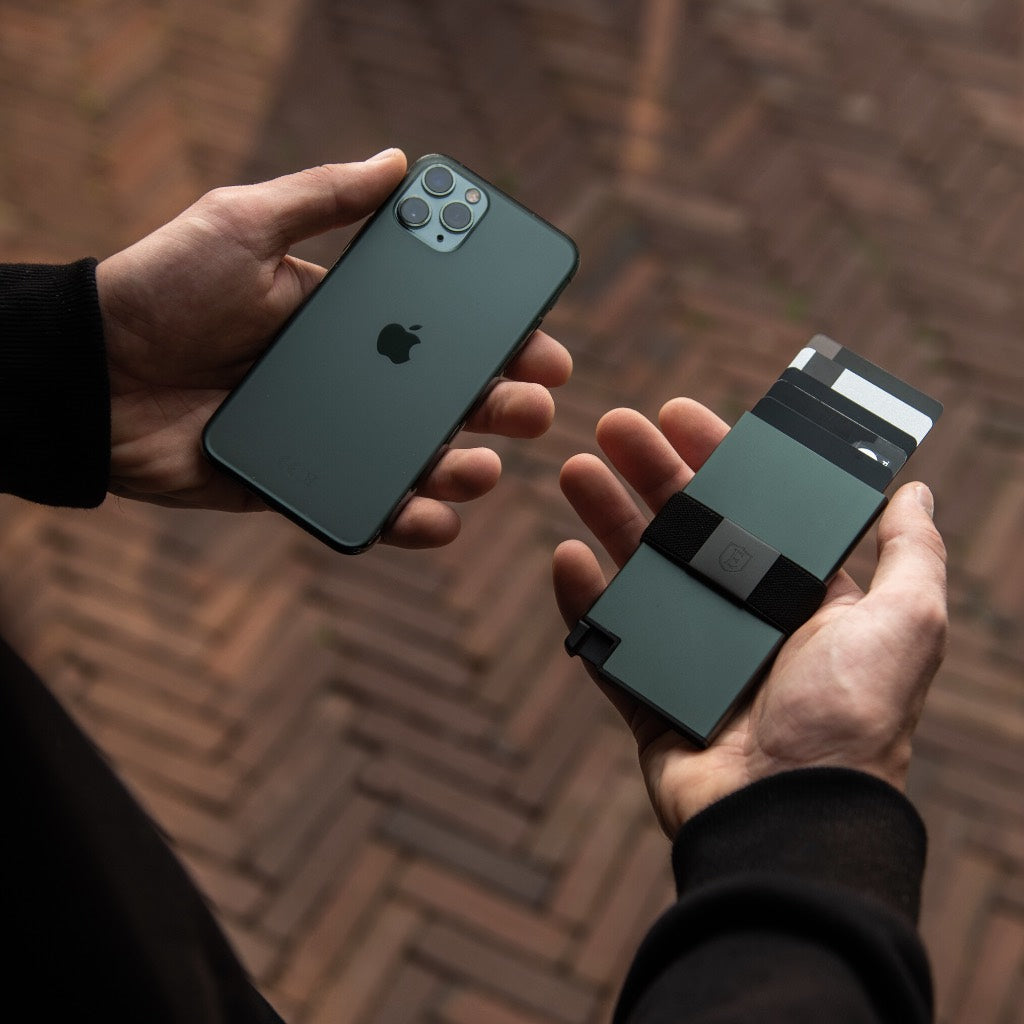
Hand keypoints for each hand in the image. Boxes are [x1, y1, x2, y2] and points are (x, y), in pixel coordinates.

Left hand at [96, 149, 571, 547]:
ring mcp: (334, 437)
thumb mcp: (244, 224)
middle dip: (504, 405)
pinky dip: (410, 521)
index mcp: (350, 320)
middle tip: (533, 407)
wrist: (89, 375)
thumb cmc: (163, 290)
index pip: (444, 330)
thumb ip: (324, 199)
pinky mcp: (304, 486)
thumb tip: (401, 163)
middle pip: (449, 400)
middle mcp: (353, 380)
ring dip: (466, 468)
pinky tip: (436, 515)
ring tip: (482, 465)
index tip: (543, 345)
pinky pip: (369, 508)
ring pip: (421, 460)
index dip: (502, 339)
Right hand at [553, 397, 947, 835]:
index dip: (716, 458)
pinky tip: (567, 556)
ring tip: (575, 471)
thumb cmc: (853, 721)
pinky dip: (584, 600)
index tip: (680, 415)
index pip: (752, 510)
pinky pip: (607, 639)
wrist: (790, 820)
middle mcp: (745, 620)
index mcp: (801, 597)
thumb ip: (911, 554)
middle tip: (612, 426)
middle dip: (649, 473)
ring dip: (607, 518)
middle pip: (686, 530)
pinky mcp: (649, 696)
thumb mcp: (906, 623)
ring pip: (640, 573)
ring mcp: (692, 657)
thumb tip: (913, 489)